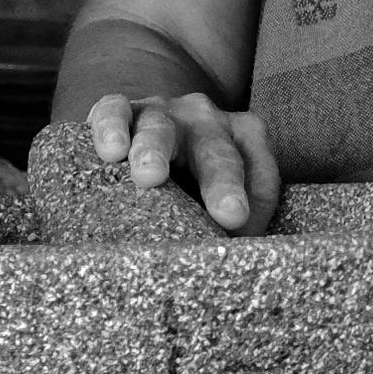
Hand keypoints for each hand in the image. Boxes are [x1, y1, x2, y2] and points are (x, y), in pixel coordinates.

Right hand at [85, 89, 281, 234]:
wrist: (145, 139)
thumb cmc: (190, 183)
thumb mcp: (215, 199)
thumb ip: (228, 226)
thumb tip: (227, 264)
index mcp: (244, 137)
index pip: (260, 172)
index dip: (259, 205)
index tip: (247, 235)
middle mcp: (207, 119)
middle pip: (218, 152)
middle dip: (224, 182)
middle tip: (231, 214)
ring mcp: (163, 110)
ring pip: (161, 128)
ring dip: (156, 150)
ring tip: (150, 176)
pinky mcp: (121, 110)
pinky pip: (114, 111)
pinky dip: (112, 127)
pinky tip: (111, 151)